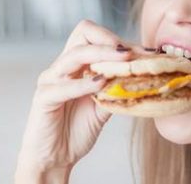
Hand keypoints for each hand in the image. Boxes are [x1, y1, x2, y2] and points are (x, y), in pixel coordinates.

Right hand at [15, 20, 133, 182]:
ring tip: (123, 60)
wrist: (55, 158)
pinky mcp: (43, 98)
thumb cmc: (77, 128)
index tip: (147, 52)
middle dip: (110, 39)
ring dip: (102, 55)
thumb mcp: (105, 105)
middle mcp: (63, 65)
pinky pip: (63, 86)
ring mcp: (51, 79)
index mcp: (77, 63)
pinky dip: (84, 84)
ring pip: (75, 54)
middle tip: (131, 51)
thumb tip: (144, 75)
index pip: (98, 38)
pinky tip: (100, 84)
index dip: (123, 41)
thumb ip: (118, 87)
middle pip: (83, 33)